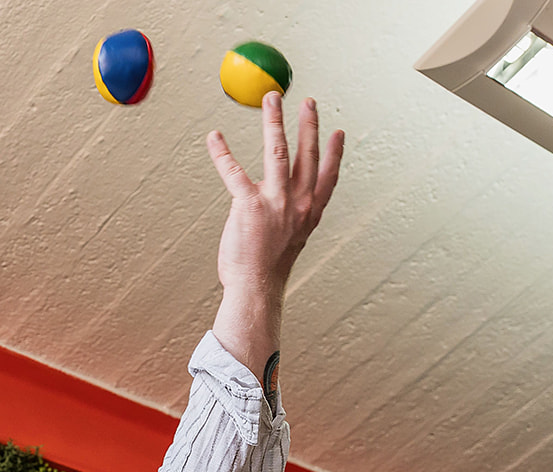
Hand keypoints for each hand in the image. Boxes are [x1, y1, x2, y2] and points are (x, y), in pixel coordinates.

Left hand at [207, 92, 343, 293]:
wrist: (257, 289)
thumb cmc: (268, 268)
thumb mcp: (291, 240)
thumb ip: (291, 218)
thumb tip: (285, 206)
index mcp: (309, 213)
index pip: (328, 176)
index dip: (334, 153)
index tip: (338, 132)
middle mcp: (297, 204)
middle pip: (306, 154)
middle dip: (307, 124)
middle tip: (307, 101)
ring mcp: (275, 203)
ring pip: (277, 151)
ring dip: (274, 121)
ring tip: (271, 99)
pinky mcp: (249, 206)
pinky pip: (234, 172)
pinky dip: (222, 152)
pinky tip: (215, 137)